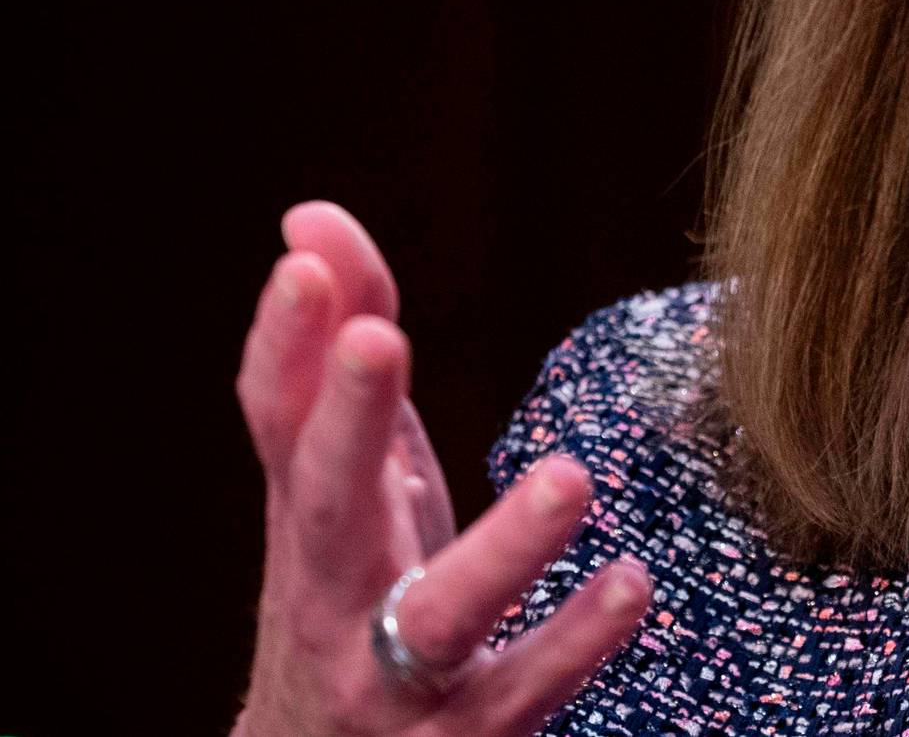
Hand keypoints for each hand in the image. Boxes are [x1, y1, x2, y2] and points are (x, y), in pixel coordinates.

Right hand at [231, 201, 649, 735]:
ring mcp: (394, 677)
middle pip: (327, 505)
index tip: (305, 259)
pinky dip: (574, 644)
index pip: (276, 417)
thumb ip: (342, 351)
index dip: (283, 340)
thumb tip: (312, 218)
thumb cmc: (350, 592)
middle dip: (347, 421)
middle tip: (380, 338)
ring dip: (499, 549)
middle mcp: (335, 594)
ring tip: (571, 478)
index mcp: (309, 515)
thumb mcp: (347, 478)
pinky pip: (523, 693)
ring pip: (435, 616)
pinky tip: (632, 584)